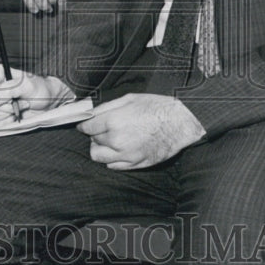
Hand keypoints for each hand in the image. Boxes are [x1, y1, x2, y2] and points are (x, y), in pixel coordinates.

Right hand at [0, 63, 74, 123]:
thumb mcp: (27, 85)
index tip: (5, 91)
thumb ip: (10, 89)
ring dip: (7, 113)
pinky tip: (17, 116)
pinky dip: (8, 122)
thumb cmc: (39, 89)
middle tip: (19, 100)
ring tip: (20, 107)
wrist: (48, 104)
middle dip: (5, 103)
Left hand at [77, 93, 204, 169]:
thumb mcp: (129, 99)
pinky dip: (112, 158)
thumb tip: (89, 114)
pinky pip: (112, 166)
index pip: (87, 127)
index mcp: (114, 121)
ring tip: (110, 140)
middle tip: (105, 128)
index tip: (85, 124)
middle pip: (93, 141)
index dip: (85, 124)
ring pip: (98, 157)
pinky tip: (121, 148)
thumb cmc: (157, 108)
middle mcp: (117, 141)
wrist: (180, 123)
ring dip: (100, 148)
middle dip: (96, 134)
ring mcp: (126, 155)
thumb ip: (106, 108)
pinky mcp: (134, 164)